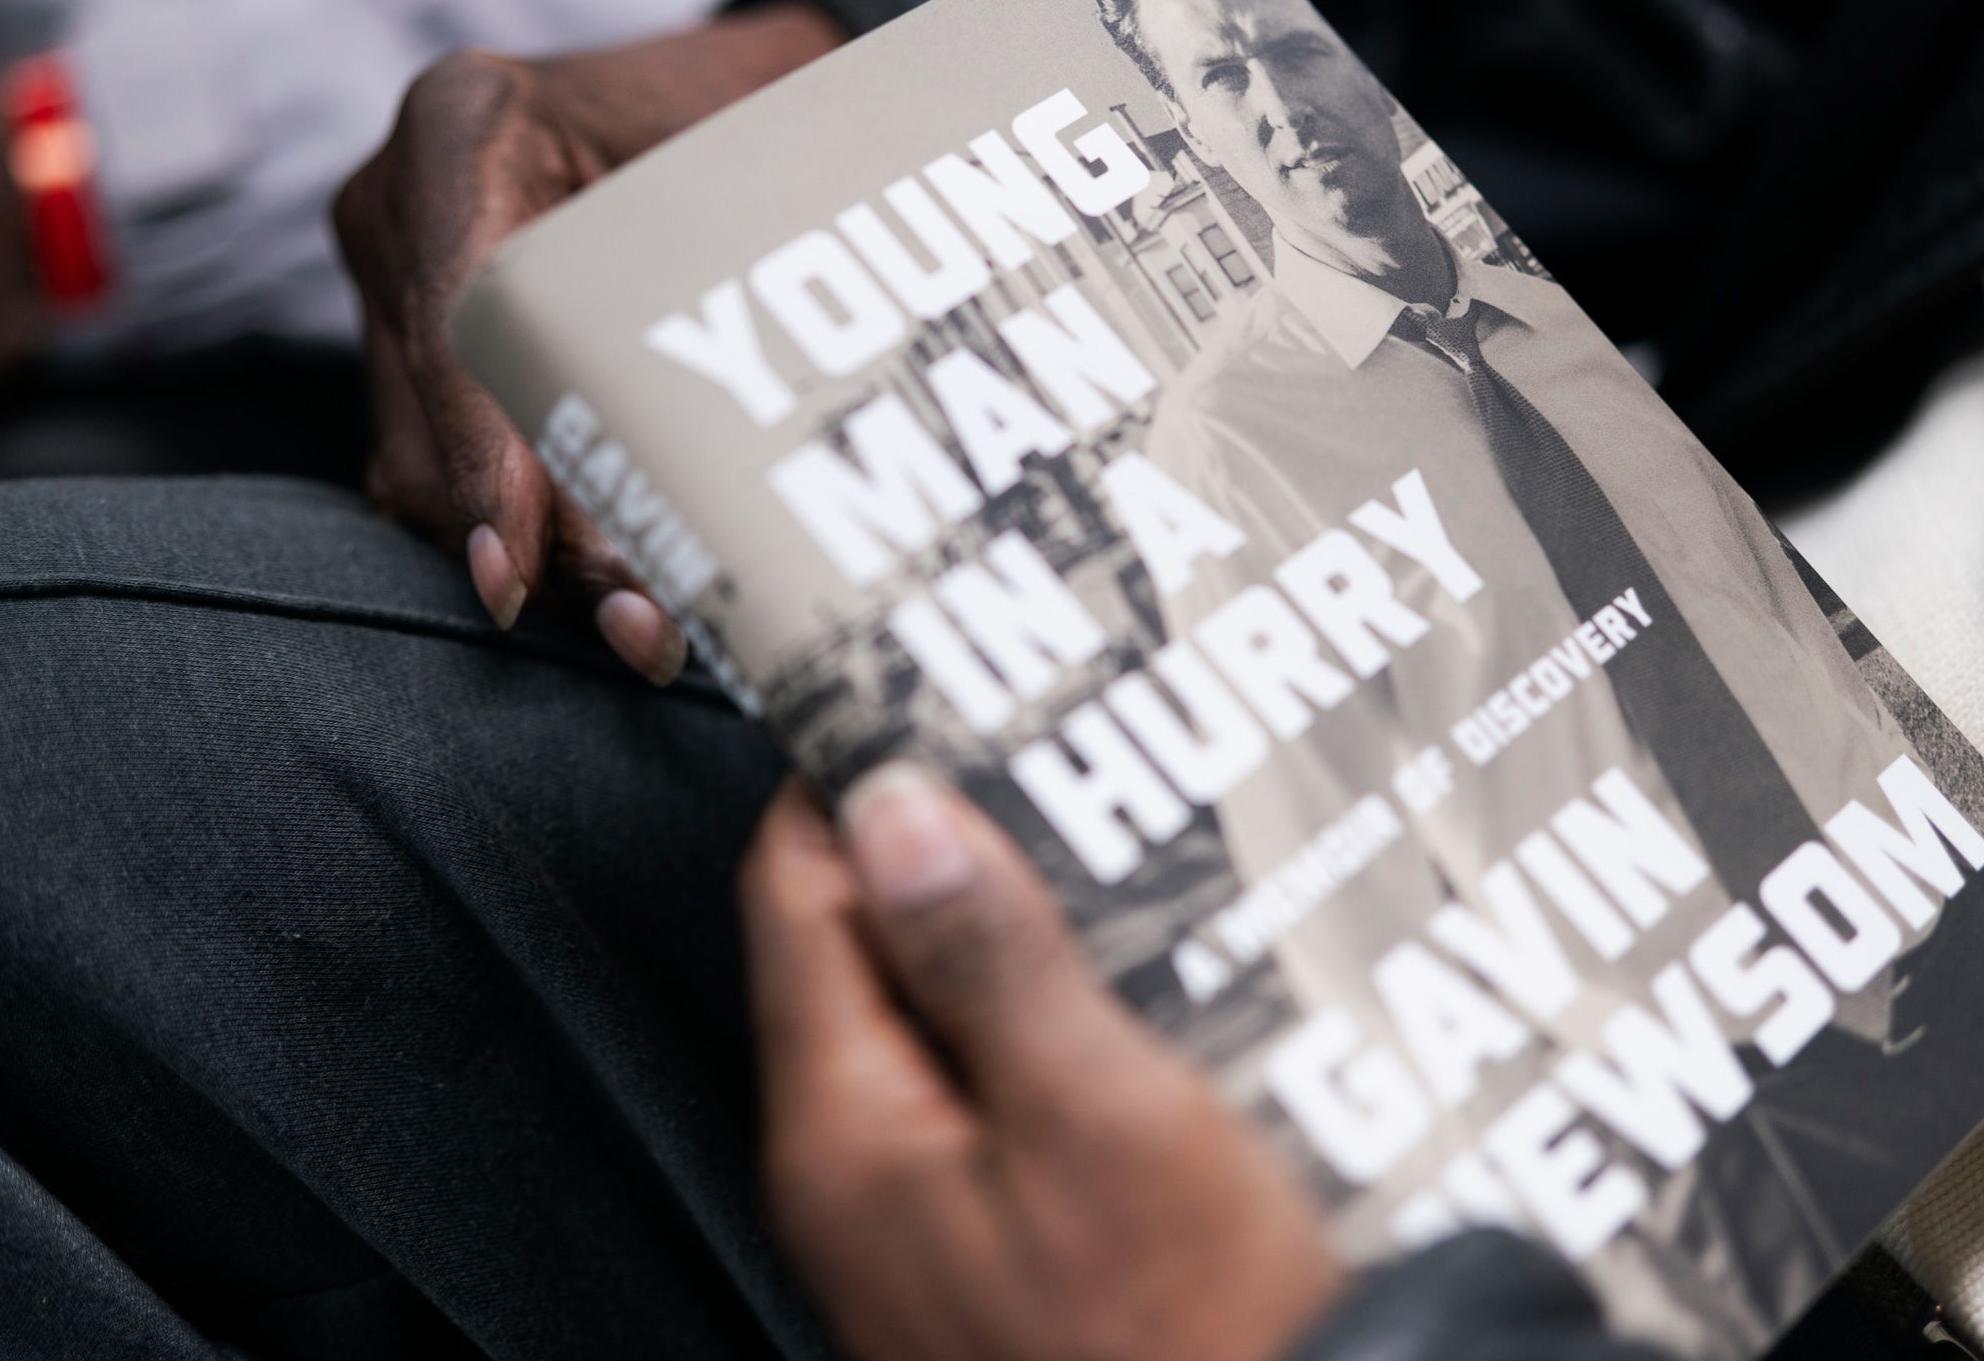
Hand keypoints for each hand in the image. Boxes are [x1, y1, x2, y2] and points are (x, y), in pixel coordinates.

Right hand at [332, 2, 843, 680]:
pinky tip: (611, 594)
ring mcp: (391, 274)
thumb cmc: (747, 119)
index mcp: (467, 125)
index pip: (456, 312)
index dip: (483, 452)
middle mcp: (400, 201)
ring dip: (531, 562)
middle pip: (436, 414)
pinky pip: (437, 464)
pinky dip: (522, 535)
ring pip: (422, 465)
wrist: (719, 90)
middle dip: (537, 543)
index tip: (516, 567)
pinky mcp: (407, 340)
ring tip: (647, 633)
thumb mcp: (747, 168)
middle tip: (646, 633)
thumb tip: (735, 484)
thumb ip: (718, 286)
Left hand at [741, 768, 1344, 1360]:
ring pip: (926, 1012)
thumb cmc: (1187, 1331)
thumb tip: (893, 806)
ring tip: (1086, 838)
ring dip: (994, 924)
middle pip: (855, 947)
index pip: (796, 892)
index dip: (848, 776)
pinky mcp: (985, 1238)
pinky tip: (1115, 978)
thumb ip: (988, 956)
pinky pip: (982, 1085)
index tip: (918, 687)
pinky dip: (1031, 1011)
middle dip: (932, 840)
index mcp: (850, 1126)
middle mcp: (855, 1169)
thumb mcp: (1099, 1113)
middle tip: (1027, 748)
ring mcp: (916, 1211)